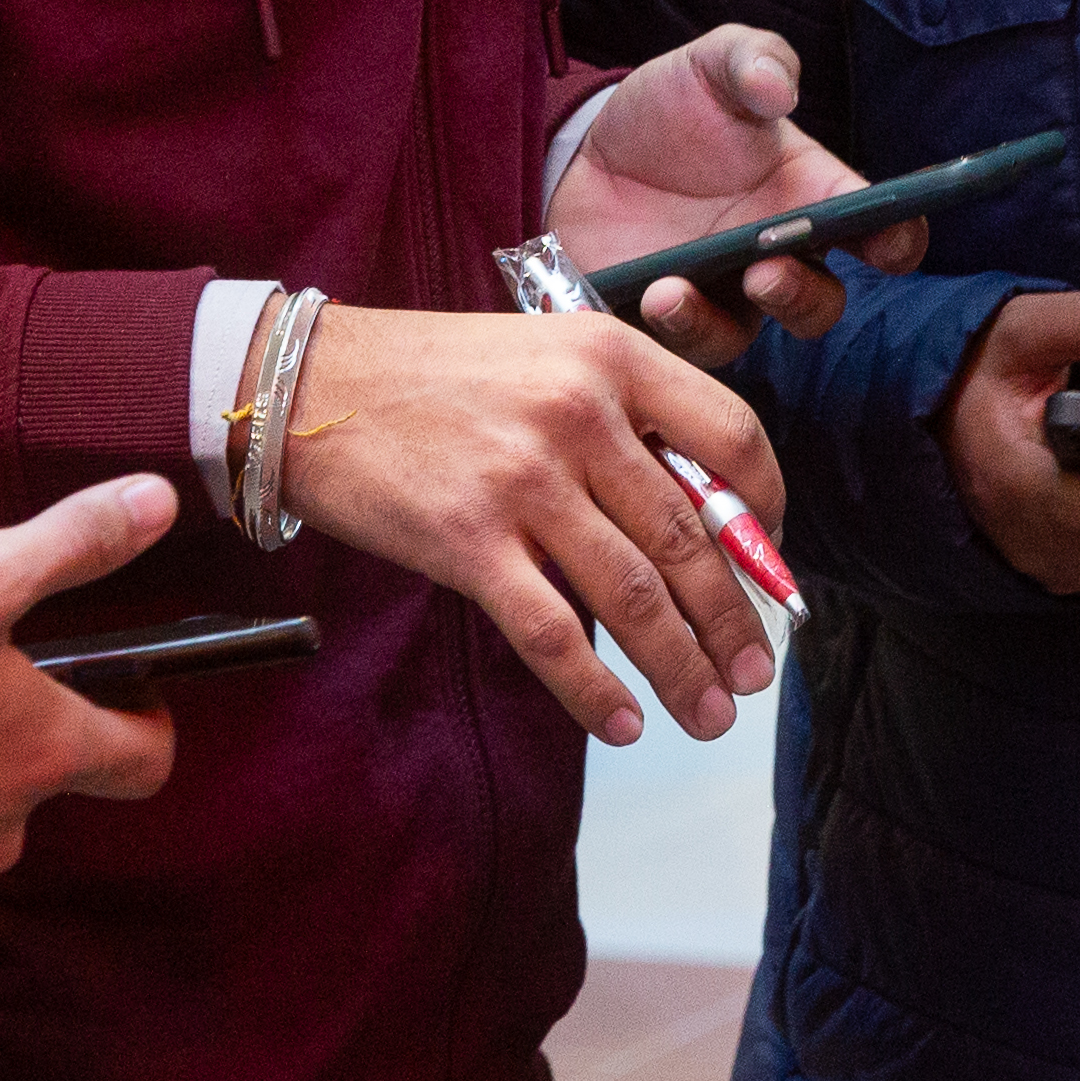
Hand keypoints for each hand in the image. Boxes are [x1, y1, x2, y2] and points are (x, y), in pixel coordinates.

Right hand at [285, 305, 784, 746]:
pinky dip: (594, 691)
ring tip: (708, 714)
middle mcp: (579, 414)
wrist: (310, 385)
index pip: (733, 440)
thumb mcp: (547, 356)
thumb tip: (699, 516)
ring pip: (635, 596)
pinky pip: (553, 634)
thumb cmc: (436, 373)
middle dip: (732, 620)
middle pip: (689, 537)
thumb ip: (623, 419)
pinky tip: (621, 724)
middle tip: (753, 673)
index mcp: (612, 357)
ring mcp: (523, 480)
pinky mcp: (467, 541)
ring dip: (681, 669)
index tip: (770, 564)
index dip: (765, 513)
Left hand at [548, 26, 897, 358]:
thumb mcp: (708, 67)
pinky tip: (648, 294)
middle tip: (766, 271)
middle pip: (819, 304)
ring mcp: (720, 297)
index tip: (892, 241)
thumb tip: (779, 89)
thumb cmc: (668, 110)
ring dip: (715, 322)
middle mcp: (775, 257)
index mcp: (809, 196)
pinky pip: (678, 346)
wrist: (585, 150)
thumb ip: (752, 59)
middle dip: (803, 298)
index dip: (899, 239)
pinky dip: (670, 329)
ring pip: (743, 338)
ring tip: (674, 290)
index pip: (881, 230)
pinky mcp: (663, 321)